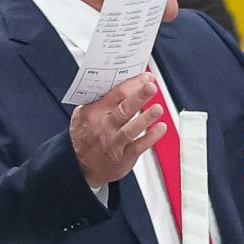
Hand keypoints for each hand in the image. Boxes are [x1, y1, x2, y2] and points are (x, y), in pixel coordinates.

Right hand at [70, 73, 165, 187]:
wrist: (82, 167)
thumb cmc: (87, 137)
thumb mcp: (84, 115)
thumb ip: (100, 100)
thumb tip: (124, 83)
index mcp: (94, 112)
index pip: (115, 94)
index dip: (132, 84)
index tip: (146, 77)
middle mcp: (104, 126)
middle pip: (123, 108)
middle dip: (139, 96)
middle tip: (151, 86)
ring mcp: (114, 142)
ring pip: (131, 129)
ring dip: (146, 118)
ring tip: (158, 108)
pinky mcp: (123, 156)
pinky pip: (138, 146)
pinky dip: (151, 137)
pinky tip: (160, 128)